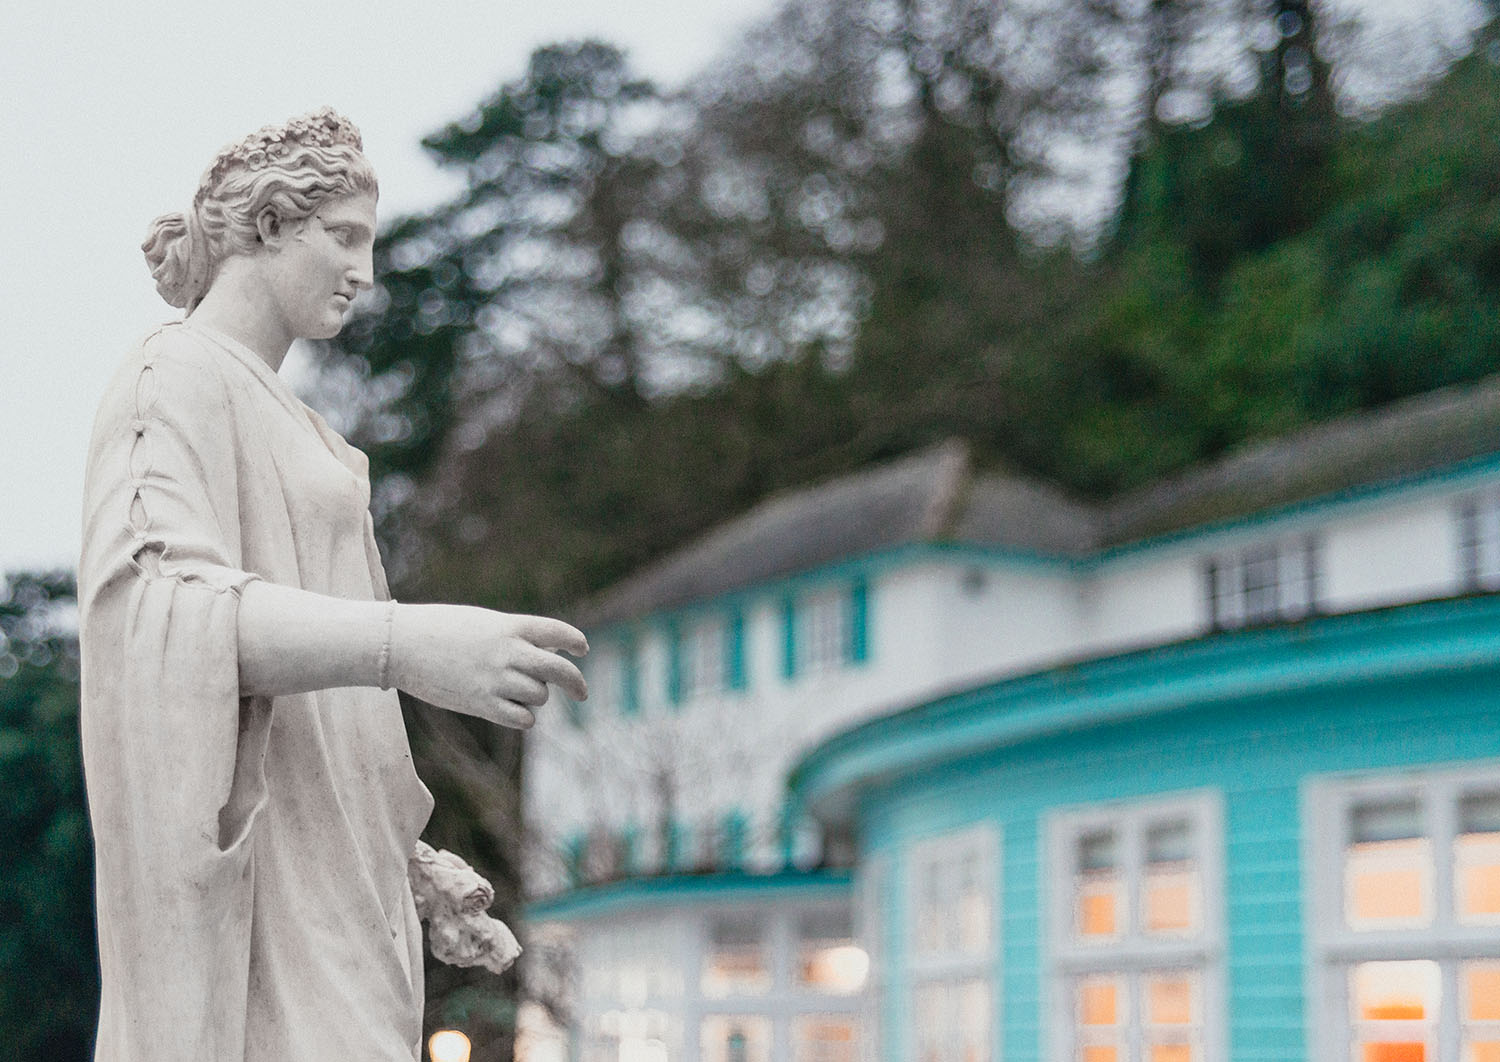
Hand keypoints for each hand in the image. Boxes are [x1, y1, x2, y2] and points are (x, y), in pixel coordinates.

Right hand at [388, 604, 587, 727]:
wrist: (401, 645)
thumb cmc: (440, 630)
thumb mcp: (483, 624)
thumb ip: (514, 636)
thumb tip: (547, 653)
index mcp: (508, 626)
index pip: (556, 631)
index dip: (573, 641)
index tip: (582, 650)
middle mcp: (508, 652)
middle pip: (558, 669)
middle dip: (576, 682)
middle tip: (582, 693)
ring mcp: (496, 679)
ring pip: (540, 695)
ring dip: (535, 696)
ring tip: (513, 689)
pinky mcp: (482, 704)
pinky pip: (523, 718)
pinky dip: (523, 717)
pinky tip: (512, 710)